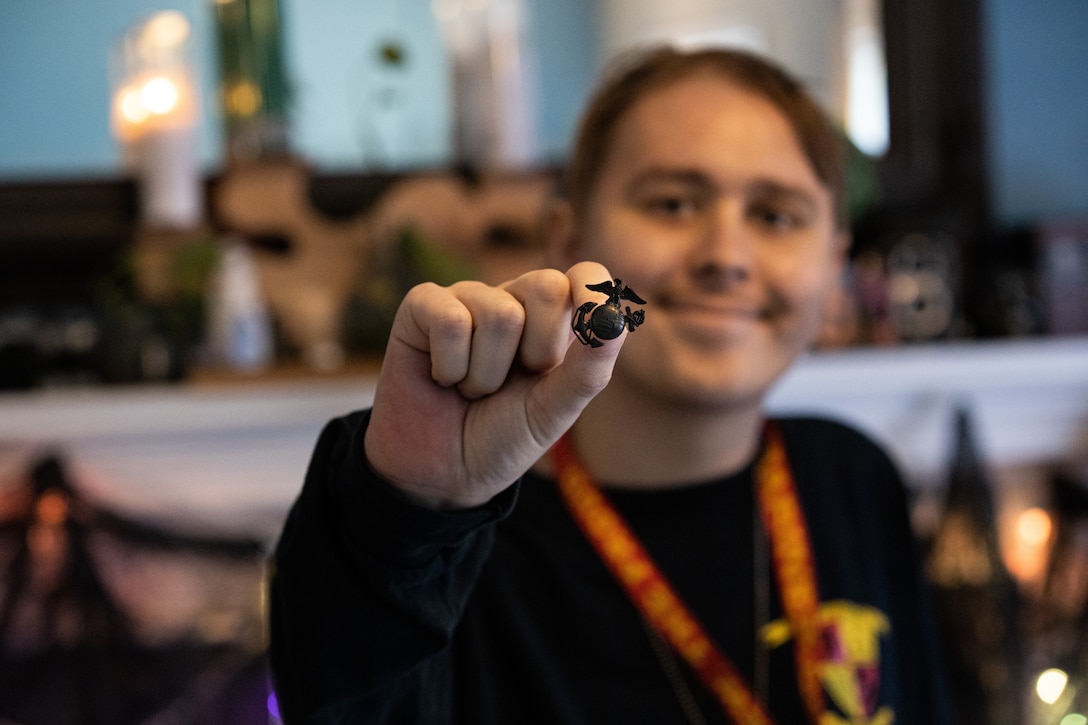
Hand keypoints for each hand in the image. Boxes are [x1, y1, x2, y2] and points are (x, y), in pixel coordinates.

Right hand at [363, 262, 627, 508]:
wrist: (443, 474)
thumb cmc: (502, 437)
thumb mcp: (554, 410)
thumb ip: (589, 367)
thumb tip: (615, 319)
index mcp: (554, 321)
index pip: (585, 275)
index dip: (594, 289)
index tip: (598, 325)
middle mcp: (513, 300)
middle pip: (546, 287)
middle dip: (537, 351)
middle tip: (514, 383)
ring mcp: (467, 299)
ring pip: (499, 314)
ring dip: (487, 374)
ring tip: (474, 390)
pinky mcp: (422, 307)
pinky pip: (450, 320)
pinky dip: (450, 366)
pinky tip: (443, 378)